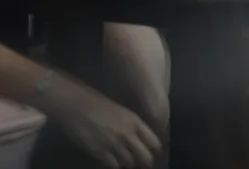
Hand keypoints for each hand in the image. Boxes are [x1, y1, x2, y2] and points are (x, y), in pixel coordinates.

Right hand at [43, 78, 161, 168]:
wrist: (76, 105)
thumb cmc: (98, 104)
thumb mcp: (122, 111)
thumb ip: (132, 125)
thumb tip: (139, 138)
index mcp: (135, 122)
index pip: (154, 143)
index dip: (154, 152)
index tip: (152, 155)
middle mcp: (128, 134)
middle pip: (145, 157)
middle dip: (145, 163)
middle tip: (141, 165)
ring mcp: (113, 143)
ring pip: (130, 163)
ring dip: (129, 165)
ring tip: (128, 165)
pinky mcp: (98, 152)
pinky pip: (113, 165)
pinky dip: (116, 167)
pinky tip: (114, 164)